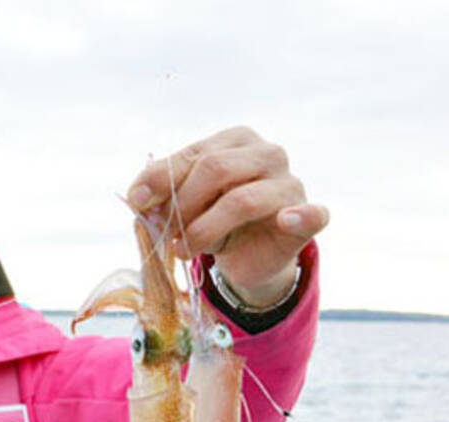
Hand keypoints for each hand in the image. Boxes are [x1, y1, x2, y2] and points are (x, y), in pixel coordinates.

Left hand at [127, 126, 328, 307]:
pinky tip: (285, 221)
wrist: (247, 255)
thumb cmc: (212, 218)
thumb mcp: (183, 202)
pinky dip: (300, 216)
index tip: (136, 202)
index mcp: (236, 140)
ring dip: (203, 229)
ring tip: (183, 249)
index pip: (194, 155)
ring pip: (241, 200)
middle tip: (166, 233)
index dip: (160, 179)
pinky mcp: (307, 215)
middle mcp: (267, 153)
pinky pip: (312, 214)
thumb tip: (137, 198)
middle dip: (182, 204)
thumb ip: (163, 194)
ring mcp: (290, 183)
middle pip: (215, 169)